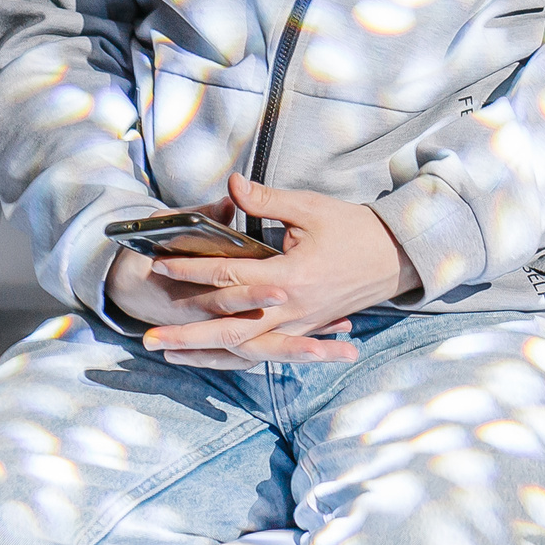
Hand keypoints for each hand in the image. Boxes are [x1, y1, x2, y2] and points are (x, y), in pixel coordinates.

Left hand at [130, 176, 423, 368]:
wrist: (396, 258)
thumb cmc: (354, 228)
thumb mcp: (311, 208)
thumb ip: (267, 200)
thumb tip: (231, 184)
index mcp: (290, 276)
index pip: (229, 276)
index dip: (192, 271)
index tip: (159, 267)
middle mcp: (291, 308)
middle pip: (229, 328)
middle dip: (186, 335)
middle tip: (148, 339)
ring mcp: (299, 325)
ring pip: (244, 349)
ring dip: (205, 354)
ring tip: (169, 356)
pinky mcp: (305, 330)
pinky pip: (265, 352)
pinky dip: (236, 358)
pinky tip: (212, 359)